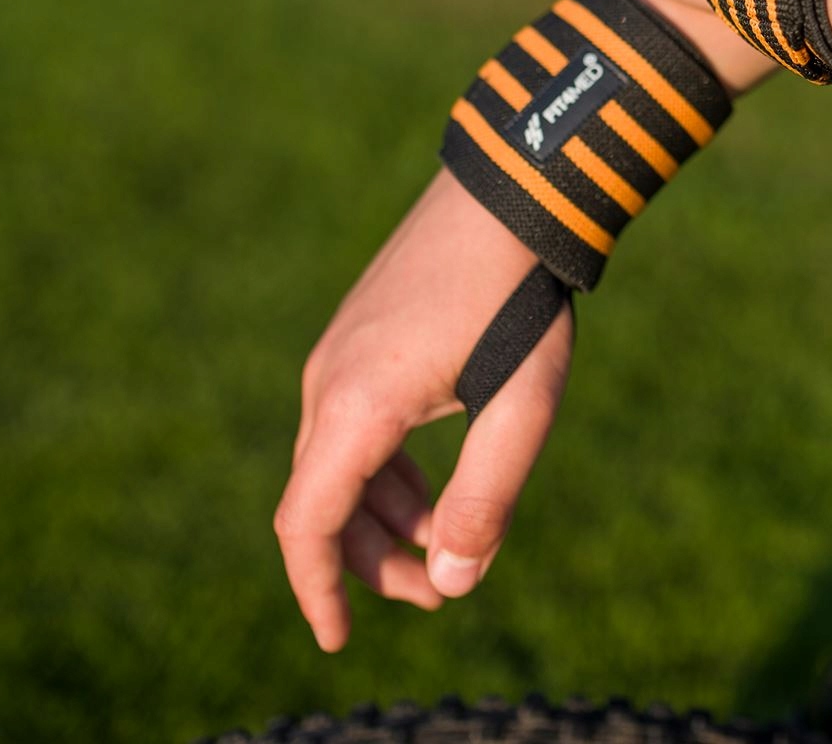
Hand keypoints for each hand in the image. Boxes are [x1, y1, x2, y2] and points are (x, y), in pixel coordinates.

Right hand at [273, 170, 570, 651]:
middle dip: (371, 563)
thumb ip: (485, 501)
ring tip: (446, 547)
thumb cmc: (522, 298)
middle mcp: (329, 381)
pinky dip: (384, 472)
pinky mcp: (359, 335)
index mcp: (357, 405)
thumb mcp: (522, 409)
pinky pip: (353, 425)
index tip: (340, 641)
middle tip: (440, 594)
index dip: (319, 591)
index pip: (309, 524)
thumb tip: (450, 582)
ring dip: (382, 518)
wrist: (513, 190)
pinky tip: (433, 486)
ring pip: (338, 464)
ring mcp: (338, 353)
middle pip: (323, 502)